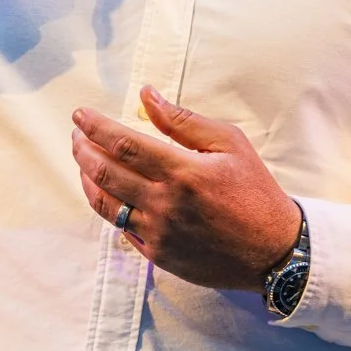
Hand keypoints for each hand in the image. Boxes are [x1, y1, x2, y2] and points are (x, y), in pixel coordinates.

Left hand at [72, 85, 302, 290]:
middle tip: (76, 135)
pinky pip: (121, 227)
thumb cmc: (254, 191)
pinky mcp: (158, 254)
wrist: (273, 250)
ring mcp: (158, 233)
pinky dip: (108, 206)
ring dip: (87, 178)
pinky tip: (107, 191)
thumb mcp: (230, 143)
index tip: (80, 114)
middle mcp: (165, 204)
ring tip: (84, 161)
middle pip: (105, 172)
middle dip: (83, 149)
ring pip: (105, 203)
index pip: (123, 143)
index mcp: (182, 172)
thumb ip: (184, 121)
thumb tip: (147, 96)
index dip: (95, 126)